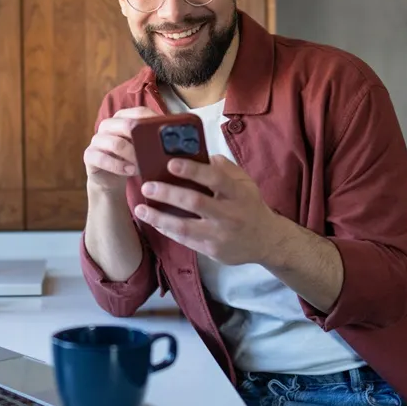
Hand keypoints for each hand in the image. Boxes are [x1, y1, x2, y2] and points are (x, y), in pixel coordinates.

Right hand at [83, 106, 159, 194]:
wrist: (110, 179)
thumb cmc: (131, 160)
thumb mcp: (143, 149)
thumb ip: (154, 140)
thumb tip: (176, 138)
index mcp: (122, 118)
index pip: (138, 112)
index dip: (152, 120)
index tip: (166, 132)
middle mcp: (108, 125)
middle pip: (125, 124)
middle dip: (140, 139)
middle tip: (152, 152)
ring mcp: (97, 140)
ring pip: (114, 143)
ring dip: (131, 155)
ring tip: (141, 165)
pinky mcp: (89, 155)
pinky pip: (101, 158)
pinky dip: (118, 166)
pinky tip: (129, 171)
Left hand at [134, 156, 283, 265]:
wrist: (266, 240)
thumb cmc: (249, 205)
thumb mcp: (245, 182)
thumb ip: (224, 168)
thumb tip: (198, 155)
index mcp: (238, 193)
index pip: (215, 178)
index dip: (193, 170)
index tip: (171, 163)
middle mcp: (230, 214)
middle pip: (195, 202)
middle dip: (168, 193)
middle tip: (146, 186)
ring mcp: (220, 234)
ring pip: (185, 227)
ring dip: (159, 217)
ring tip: (140, 209)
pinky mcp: (212, 250)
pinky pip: (185, 240)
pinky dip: (167, 230)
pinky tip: (154, 221)